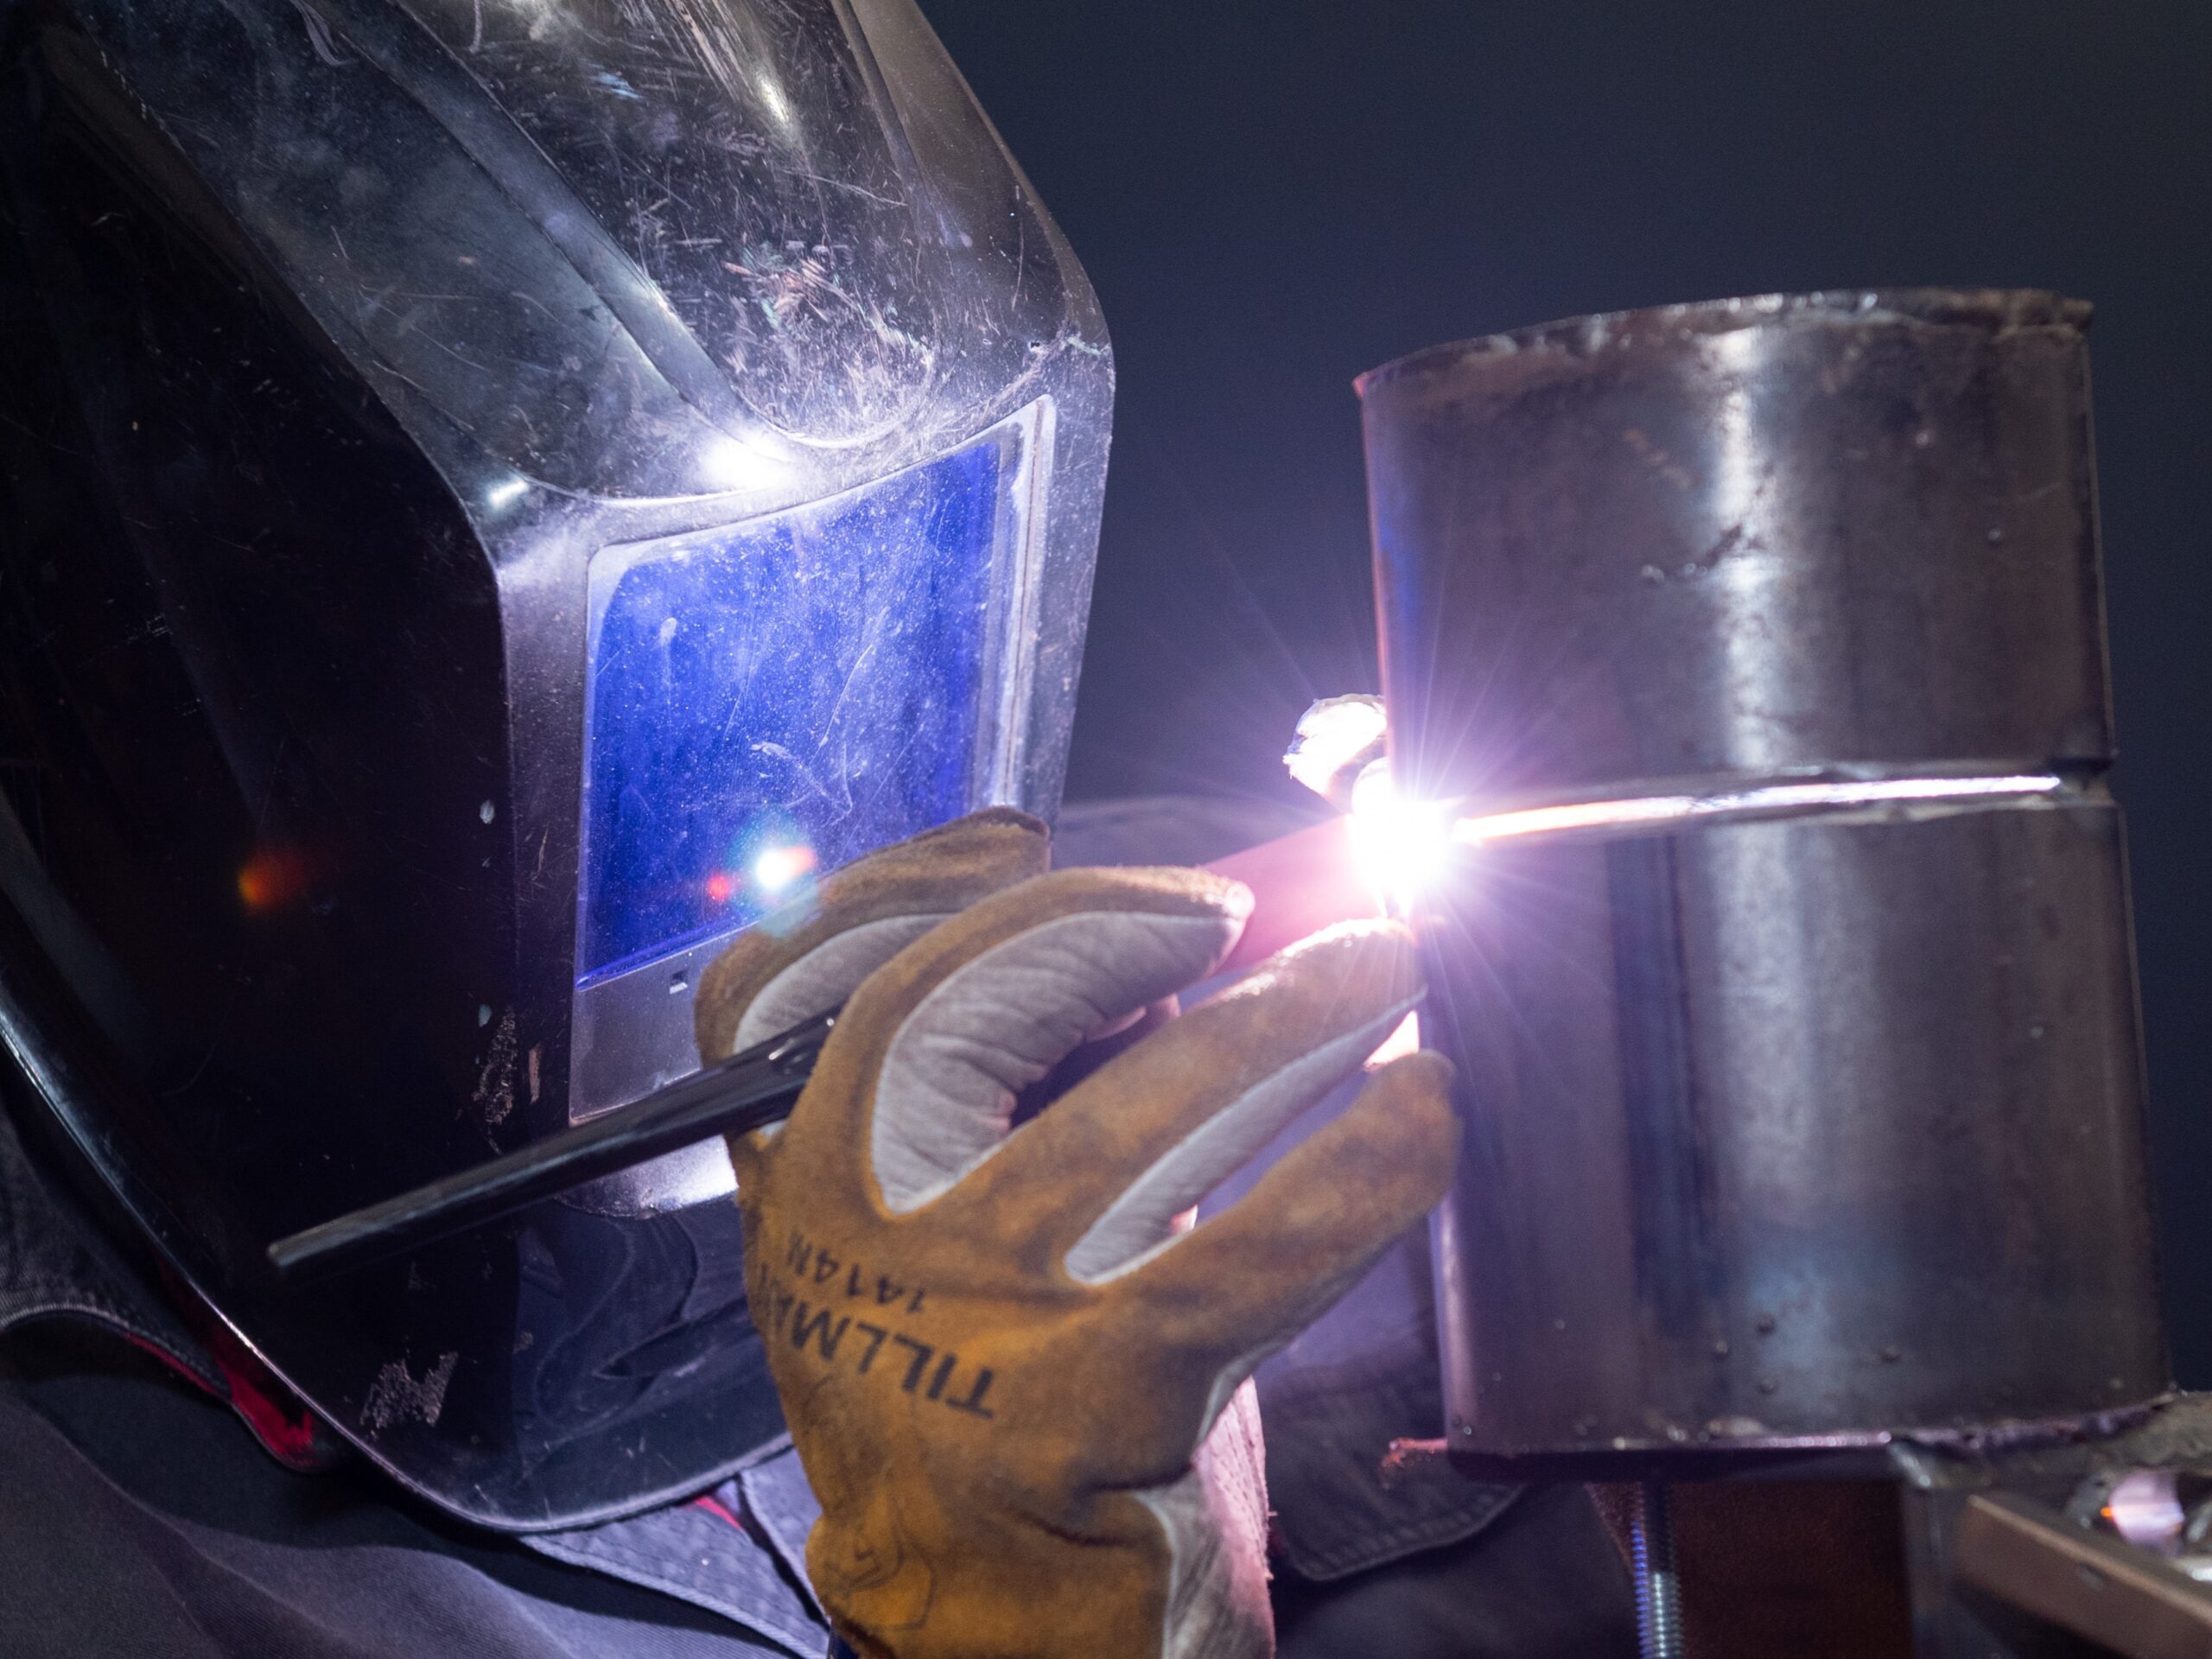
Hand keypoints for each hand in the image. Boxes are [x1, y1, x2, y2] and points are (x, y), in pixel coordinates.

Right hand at [697, 810, 1457, 1658]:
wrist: (988, 1623)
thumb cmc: (986, 1400)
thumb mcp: (937, 1234)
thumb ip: (1001, 1093)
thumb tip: (1160, 947)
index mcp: (799, 1178)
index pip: (784, 982)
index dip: (901, 885)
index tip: (1020, 840)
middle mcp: (850, 1235)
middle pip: (945, 1010)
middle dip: (1103, 924)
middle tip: (1239, 905)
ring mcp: (967, 1317)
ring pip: (1130, 1111)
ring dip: (1284, 1016)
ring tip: (1383, 966)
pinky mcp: (1096, 1396)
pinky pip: (1258, 1245)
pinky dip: (1364, 1159)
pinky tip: (1423, 1108)